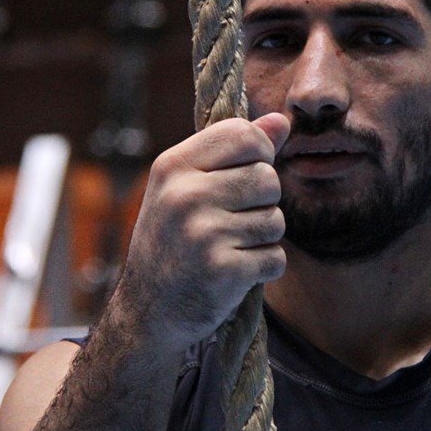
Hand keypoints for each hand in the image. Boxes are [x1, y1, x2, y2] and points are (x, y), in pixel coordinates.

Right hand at [116, 113, 289, 350]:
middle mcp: (185, 195)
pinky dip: (264, 268)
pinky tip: (235, 272)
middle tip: (233, 221)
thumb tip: (283, 120)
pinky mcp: (222, 271)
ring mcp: (202, 234)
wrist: (147, 310)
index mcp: (174, 166)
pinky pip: (275, 258)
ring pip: (276, 220)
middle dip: (263, 202)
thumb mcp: (190, 186)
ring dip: (264, 238)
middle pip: (268, 178)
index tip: (244, 175)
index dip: (259, 153)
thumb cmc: (174, 240)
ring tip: (231, 247)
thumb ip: (236, 151)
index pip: (243, 133)